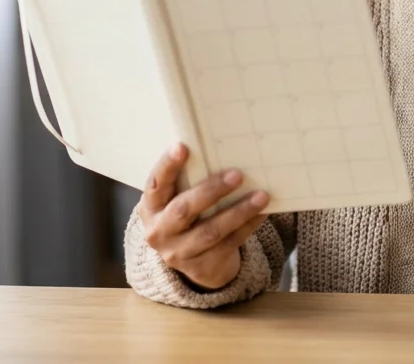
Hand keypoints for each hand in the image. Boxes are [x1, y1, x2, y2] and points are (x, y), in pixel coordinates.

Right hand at [138, 143, 269, 291]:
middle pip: (183, 210)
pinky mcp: (201, 267)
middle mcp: (160, 232)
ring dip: (238, 212)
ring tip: (261, 196)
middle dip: (211, 191)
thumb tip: (220, 151)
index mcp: (151, 208)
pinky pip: (229, 244)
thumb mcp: (178, 200)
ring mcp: (179, 253)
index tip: (182, 147)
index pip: (155, 184)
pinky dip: (248, 226)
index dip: (167, 166)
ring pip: (210, 231)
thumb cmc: (188, 217)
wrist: (193, 261)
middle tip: (237, 175)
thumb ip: (188, 181)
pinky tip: (262, 212)